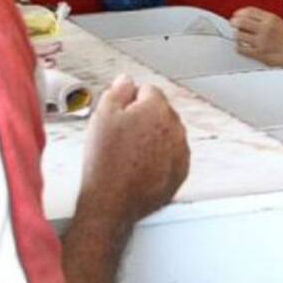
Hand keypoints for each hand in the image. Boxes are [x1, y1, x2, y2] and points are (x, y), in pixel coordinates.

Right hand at [77, 75, 188, 227]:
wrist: (111, 202)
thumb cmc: (105, 161)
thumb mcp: (101, 117)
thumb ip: (117, 91)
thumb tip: (126, 80)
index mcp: (157, 109)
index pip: (148, 91)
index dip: (129, 101)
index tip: (119, 115)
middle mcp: (175, 127)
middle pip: (159, 112)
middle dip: (142, 118)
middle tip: (120, 136)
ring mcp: (180, 150)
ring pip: (166, 134)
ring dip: (152, 138)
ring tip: (127, 154)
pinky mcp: (181, 171)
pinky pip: (171, 156)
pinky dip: (159, 158)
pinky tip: (139, 167)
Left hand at [230, 7, 282, 68]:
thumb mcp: (279, 23)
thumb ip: (265, 19)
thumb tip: (248, 17)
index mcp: (271, 19)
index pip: (249, 11)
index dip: (240, 12)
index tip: (236, 15)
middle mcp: (265, 29)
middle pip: (241, 22)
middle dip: (234, 23)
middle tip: (233, 24)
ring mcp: (261, 41)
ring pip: (239, 35)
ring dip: (236, 35)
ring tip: (238, 36)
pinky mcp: (258, 53)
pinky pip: (241, 48)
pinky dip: (239, 47)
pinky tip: (242, 46)